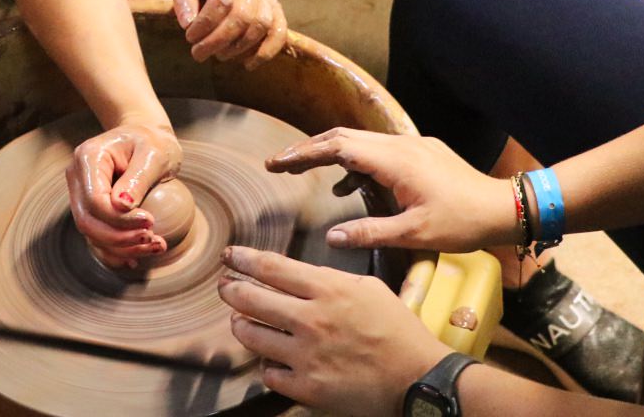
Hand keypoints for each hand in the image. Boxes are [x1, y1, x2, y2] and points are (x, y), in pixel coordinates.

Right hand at [65, 123, 182, 268]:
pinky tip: (136, 258)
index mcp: (88, 158)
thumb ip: (137, 178)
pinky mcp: (91, 210)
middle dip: (119, 239)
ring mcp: (81, 195)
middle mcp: (78, 177)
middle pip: (87, 221)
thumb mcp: (153, 153)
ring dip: (121, 249)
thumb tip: (121, 207)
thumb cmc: (152, 142)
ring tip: (155, 246)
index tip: (150, 222)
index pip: (94, 200)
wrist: (147, 139)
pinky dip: (115, 252)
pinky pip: (97, 237)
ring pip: (91, 234)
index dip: (119, 219)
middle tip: (152, 239)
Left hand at [172, 0, 286, 68]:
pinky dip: (265, 52)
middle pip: (242, 15)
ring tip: (219, 55)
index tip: (190, 37)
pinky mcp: (276, 10)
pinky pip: (279, 33)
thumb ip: (183, 0)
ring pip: (261, 25)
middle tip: (199, 53)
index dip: (205, 24)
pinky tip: (247, 64)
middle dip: (218, 41)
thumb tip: (187, 23)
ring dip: (238, 47)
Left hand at [218, 246, 449, 415]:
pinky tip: (274, 360)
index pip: (271, 268)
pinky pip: (268, 374)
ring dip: (242, 326)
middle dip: (231, 290)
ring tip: (242, 322)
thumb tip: (301, 277)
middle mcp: (311, 319)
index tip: (229, 256)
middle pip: (250, 299)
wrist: (417, 378)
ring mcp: (306, 355)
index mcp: (328, 290)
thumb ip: (332, 280)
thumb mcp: (369, 288)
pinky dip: (268, 366)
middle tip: (226, 287)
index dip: (244, 259)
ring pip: (251, 336)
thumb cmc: (398, 330)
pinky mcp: (307, 387)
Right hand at [267, 128, 517, 253]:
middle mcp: (400, 145)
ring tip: (304, 170)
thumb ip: (369, 232)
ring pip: (360, 141)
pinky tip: (346, 185)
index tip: (276, 163)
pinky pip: (378, 150)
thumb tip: (331, 236)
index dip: (303, 154)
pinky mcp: (421, 152)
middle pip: (343, 136)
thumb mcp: (413, 234)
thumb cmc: (461, 223)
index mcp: (394, 161)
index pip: (337, 147)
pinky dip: (355, 161)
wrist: (504, 208)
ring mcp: (412, 145)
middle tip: (279, 164)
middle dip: (308, 148)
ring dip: (330, 152)